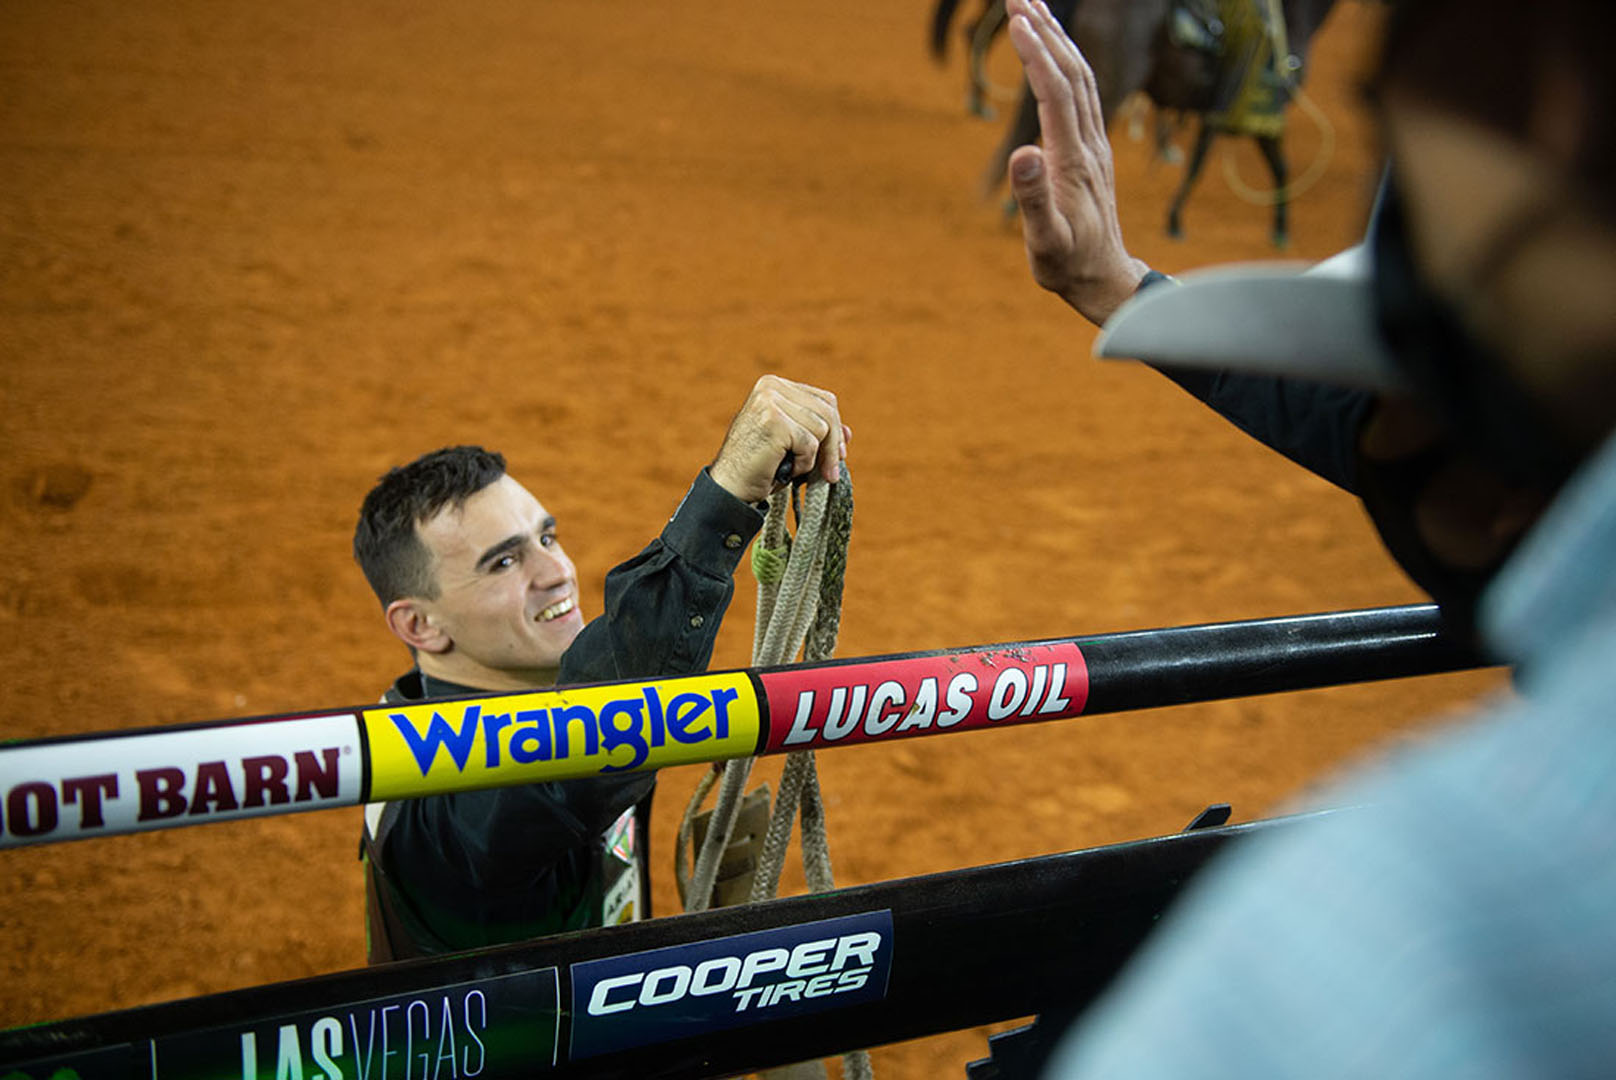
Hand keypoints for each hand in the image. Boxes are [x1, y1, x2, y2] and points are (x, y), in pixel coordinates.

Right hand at [710, 375, 849, 503]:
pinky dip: (802, 463)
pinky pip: (810, 444)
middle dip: (833, 445)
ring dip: (812, 457)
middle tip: (831, 473)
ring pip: (821, 428)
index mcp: (774, 385)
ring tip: (789, 466)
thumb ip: (818, 433)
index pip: (824, 399)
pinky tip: (783, 469)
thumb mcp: (793, 445)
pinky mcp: (774, 421)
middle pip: (827, 411)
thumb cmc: (759, 467)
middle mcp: (771, 386)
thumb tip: (849, 433)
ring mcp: (770, 401)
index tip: (838, 455)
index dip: (836, 429)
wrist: (729, 487)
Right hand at [1004, 0, 1148, 325]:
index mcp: (1073, 160)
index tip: (1016, 21)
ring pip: (1081, 79)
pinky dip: (1066, 64)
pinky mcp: (1092, 151)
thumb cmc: (1068, 264)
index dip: (1037, 55)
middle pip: (1072, 73)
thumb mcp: (1045, 241)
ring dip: (1058, 40)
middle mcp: (1089, 144)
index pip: (1056, 93)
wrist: (1104, 279)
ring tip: (1033, 9)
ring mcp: (1094, 145)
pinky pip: (1082, 95)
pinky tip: (1055, 54)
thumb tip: (1022, 154)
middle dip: (1046, 32)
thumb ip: (1032, 200)